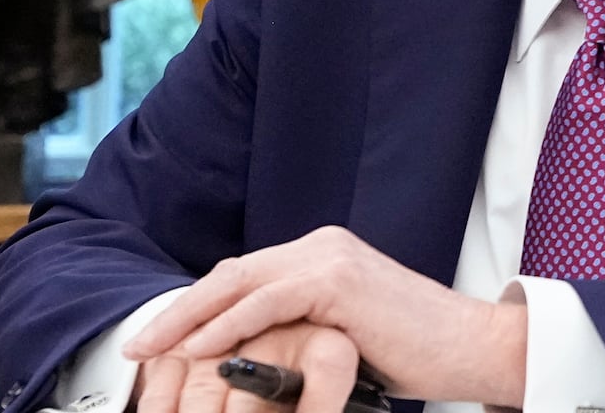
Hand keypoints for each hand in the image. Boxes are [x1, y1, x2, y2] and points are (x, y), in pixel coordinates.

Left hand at [124, 228, 528, 412]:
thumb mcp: (341, 338)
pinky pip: (265, 301)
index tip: (156, 342)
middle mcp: (323, 246)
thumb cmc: (414, 353)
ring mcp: (331, 258)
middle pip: (230, 274)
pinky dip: (225, 324)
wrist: (470, 347)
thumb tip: (249, 359)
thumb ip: (299, 332)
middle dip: (176, 312)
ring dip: (185, 319)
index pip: (241, 277)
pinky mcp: (338, 280)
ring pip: (238, 283)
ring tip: (148, 350)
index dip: (194, 308)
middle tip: (134, 346)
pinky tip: (195, 348)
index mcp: (324, 255)